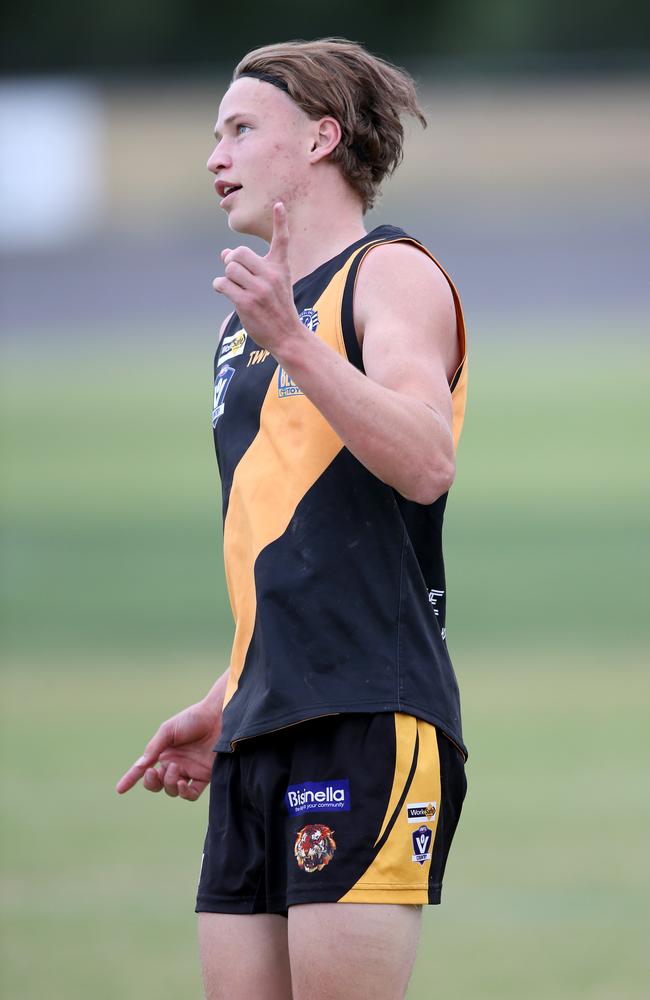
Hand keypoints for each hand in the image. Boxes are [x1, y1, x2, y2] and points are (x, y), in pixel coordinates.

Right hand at [116, 699, 221, 801]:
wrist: (219, 717)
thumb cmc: (193, 719)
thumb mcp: (168, 730)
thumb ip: (153, 749)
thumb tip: (139, 767)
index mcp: (164, 752)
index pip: (144, 769)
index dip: (131, 779)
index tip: (119, 789)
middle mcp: (175, 763)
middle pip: (157, 784)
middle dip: (152, 782)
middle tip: (155, 771)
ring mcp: (189, 771)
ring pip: (171, 790)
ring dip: (169, 783)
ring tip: (176, 768)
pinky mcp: (205, 776)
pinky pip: (191, 794)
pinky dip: (183, 792)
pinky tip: (182, 782)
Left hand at [212, 202, 303, 356]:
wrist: (287, 335)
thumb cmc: (277, 308)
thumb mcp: (273, 284)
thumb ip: (251, 267)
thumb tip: (224, 253)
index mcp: (280, 268)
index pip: (282, 240)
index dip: (281, 221)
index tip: (278, 204)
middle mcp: (271, 275)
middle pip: (239, 253)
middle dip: (231, 261)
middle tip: (234, 272)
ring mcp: (259, 289)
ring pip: (229, 268)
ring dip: (226, 276)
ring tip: (232, 286)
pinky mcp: (247, 302)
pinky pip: (223, 284)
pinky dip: (220, 286)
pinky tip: (224, 291)